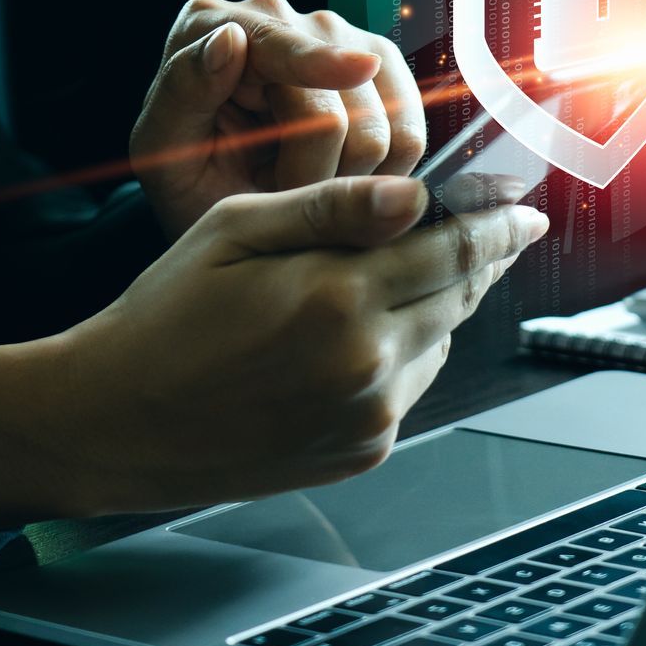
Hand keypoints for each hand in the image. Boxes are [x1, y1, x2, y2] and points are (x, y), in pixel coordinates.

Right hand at [0, 176, 548, 529]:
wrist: (119, 420)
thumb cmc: (165, 318)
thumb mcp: (235, 230)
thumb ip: (333, 208)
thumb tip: (416, 195)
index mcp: (337, 297)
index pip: (454, 251)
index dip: (499, 226)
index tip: (526, 210)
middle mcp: (366, 363)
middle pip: (458, 295)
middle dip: (474, 259)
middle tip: (475, 231)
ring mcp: (368, 415)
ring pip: (438, 341)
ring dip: (429, 307)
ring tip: (371, 287)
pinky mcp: (361, 450)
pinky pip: (408, 387)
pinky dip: (399, 354)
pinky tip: (344, 339)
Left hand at [129, 0, 427, 238]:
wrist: (223, 203)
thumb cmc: (187, 177)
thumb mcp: (161, 148)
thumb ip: (183, 91)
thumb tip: (229, 38)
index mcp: (213, 23)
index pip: (279, 44)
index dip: (318, 61)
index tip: (359, 69)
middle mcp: (280, 16)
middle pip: (337, 100)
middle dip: (311, 168)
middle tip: (273, 188)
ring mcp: (338, 36)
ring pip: (383, 123)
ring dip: (346, 176)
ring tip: (301, 181)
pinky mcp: (382, 69)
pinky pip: (412, 131)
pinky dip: (382, 172)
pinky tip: (340, 176)